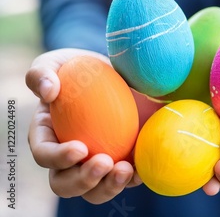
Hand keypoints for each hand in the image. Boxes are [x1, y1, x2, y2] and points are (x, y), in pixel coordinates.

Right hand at [26, 48, 141, 203]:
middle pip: (65, 183)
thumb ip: (43, 72)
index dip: (58, 157)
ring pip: (95, 190)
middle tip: (104, 163)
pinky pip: (125, 180)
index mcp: (47, 136)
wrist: (116, 72)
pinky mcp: (122, 160)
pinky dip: (134, 180)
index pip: (45, 154)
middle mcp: (68, 157)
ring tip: (126, 170)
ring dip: (108, 187)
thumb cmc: (81, 68)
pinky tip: (143, 170)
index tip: (80, 148)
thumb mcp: (58, 62)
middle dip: (83, 180)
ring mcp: (96, 161)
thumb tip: (48, 91)